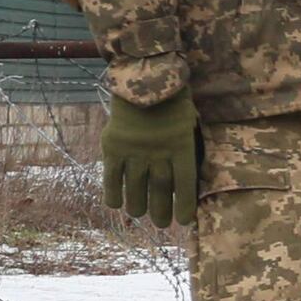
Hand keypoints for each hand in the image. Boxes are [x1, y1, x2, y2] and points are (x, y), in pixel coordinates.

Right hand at [98, 91, 199, 230]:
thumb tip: (188, 179)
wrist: (141, 77)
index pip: (185, 184)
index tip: (183, 222)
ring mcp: (134, 150)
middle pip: (160, 189)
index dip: (185, 205)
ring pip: (135, 188)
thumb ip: (187, 148)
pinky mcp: (113, 147)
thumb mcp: (189, 122)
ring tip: (139, 214)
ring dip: (137, 205)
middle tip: (160, 224)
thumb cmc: (172, 101)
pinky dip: (113, 193)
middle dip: (160, 211)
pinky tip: (116, 204)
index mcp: (181, 145)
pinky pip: (112, 177)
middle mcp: (158, 151)